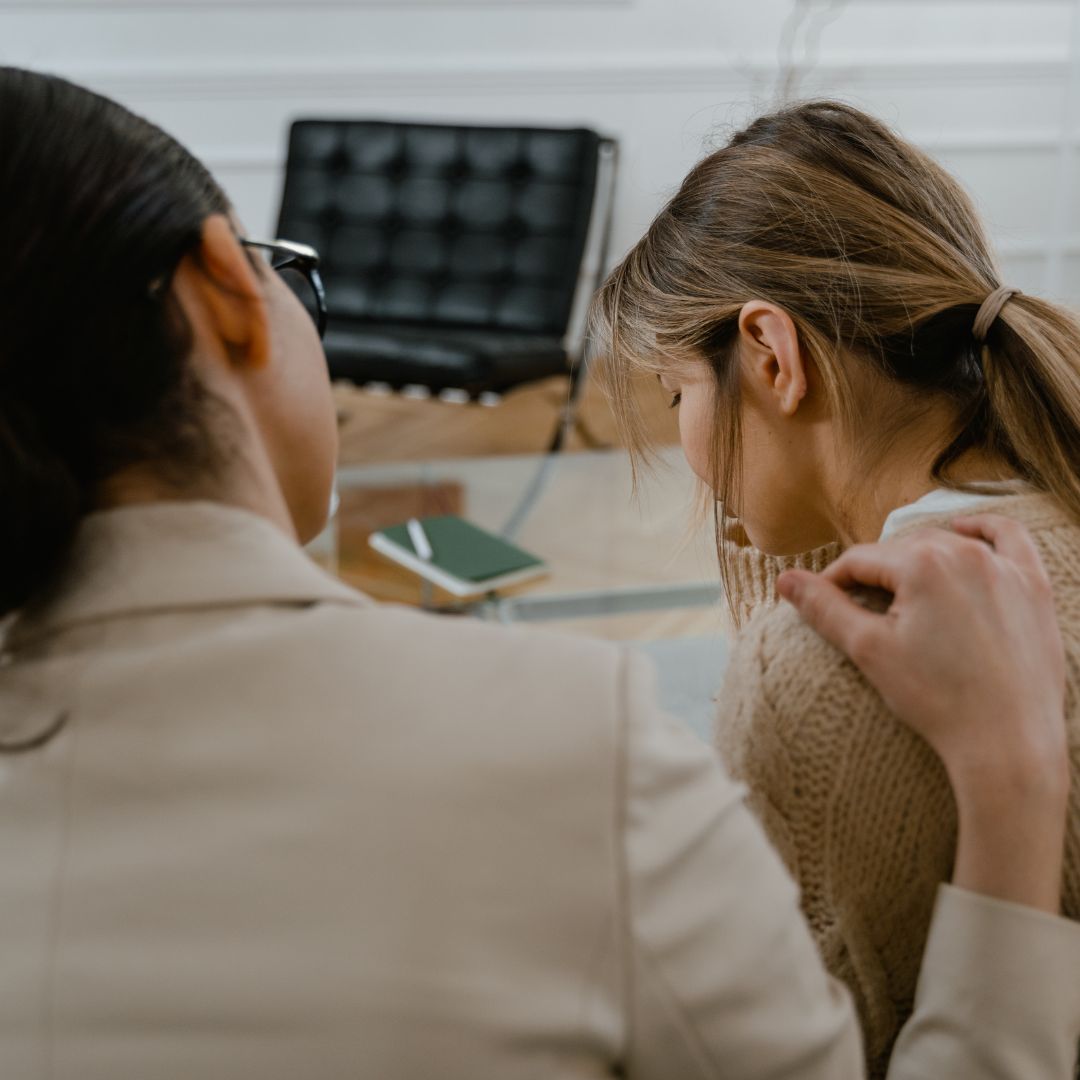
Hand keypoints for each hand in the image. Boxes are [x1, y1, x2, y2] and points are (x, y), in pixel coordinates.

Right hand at [776, 515, 1067, 911]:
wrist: (1007, 743)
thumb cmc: (937, 700)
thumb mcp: (869, 650)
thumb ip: (824, 608)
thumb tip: (784, 579)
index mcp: (922, 564)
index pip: (860, 560)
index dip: (833, 582)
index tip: (822, 606)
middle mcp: (966, 554)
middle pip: (900, 551)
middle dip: (875, 575)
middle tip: (860, 610)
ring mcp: (1005, 568)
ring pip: (945, 544)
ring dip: (917, 560)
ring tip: (899, 591)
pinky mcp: (1033, 587)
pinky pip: (1009, 539)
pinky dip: (984, 530)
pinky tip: (963, 532)